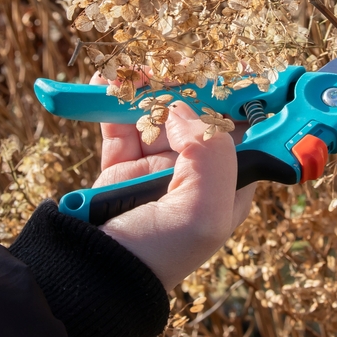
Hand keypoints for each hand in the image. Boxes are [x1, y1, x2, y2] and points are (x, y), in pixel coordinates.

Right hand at [90, 76, 256, 289]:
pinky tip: (109, 82)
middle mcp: (195, 178)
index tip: (236, 70)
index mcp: (226, 191)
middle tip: (177, 62)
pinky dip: (114, 103)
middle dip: (188, 87)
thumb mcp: (204, 212)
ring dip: (150, 89)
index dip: (241, 102)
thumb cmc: (158, 254)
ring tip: (138, 67)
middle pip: (198, 118)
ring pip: (158, 116)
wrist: (93, 275)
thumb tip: (185, 111)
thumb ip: (210, 154)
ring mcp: (155, 171)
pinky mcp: (120, 169)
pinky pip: (120, 126)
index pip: (243, 136)